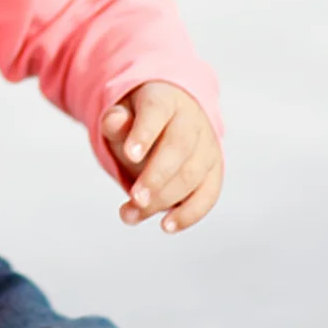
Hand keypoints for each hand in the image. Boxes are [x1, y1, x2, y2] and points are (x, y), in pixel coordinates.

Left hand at [100, 81, 222, 234]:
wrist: (170, 123)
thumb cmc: (139, 122)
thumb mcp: (123, 116)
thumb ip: (116, 122)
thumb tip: (113, 122)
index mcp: (166, 101)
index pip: (157, 112)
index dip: (144, 133)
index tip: (130, 155)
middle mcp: (192, 122)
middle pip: (178, 147)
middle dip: (156, 176)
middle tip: (134, 198)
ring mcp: (207, 147)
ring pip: (193, 174)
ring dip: (164, 199)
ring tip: (132, 214)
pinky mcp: (214, 172)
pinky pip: (208, 194)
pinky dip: (189, 213)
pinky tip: (166, 226)